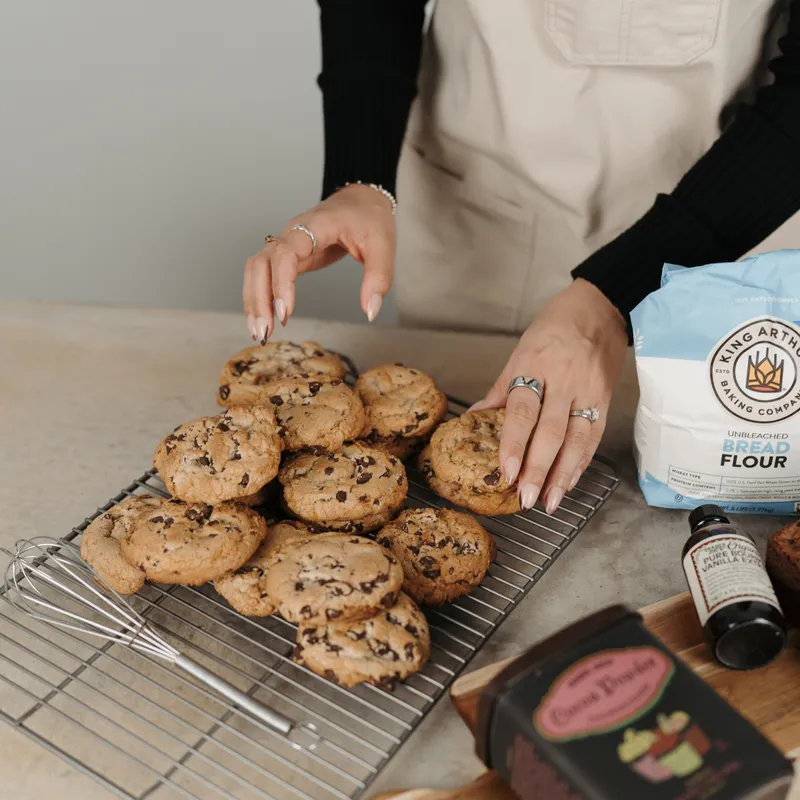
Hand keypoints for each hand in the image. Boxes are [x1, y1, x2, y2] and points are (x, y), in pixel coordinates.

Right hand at [243, 184, 394, 342]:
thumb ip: (378, 278)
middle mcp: (292, 234)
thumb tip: (370, 312)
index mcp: (314, 227)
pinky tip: (264, 320)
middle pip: (260, 263)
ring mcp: (286, 244)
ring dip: (253, 301)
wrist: (361, 200)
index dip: (281, 282)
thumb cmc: (369, 218)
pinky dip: (259, 297)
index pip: (285, 253)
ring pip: (255, 269)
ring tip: (259, 333)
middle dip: (258, 299)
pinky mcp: (287, 256)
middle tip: (265, 331)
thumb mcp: (382, 245)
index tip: (285, 311)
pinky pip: (262, 274)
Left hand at [471, 279, 626, 513]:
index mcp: (534, 366)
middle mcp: (563, 380)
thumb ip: (501, 388)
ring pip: (576, 439)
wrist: (600, 308)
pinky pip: (593, 436)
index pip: (522, 411)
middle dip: (538, 469)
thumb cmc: (555, 327)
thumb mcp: (520, 351)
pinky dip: (582, 462)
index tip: (506, 471)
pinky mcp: (605, 399)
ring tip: (550, 501)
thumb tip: (475, 417)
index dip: (514, 444)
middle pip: (550, 432)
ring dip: (562, 475)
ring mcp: (588, 391)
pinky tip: (571, 481)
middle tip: (525, 498)